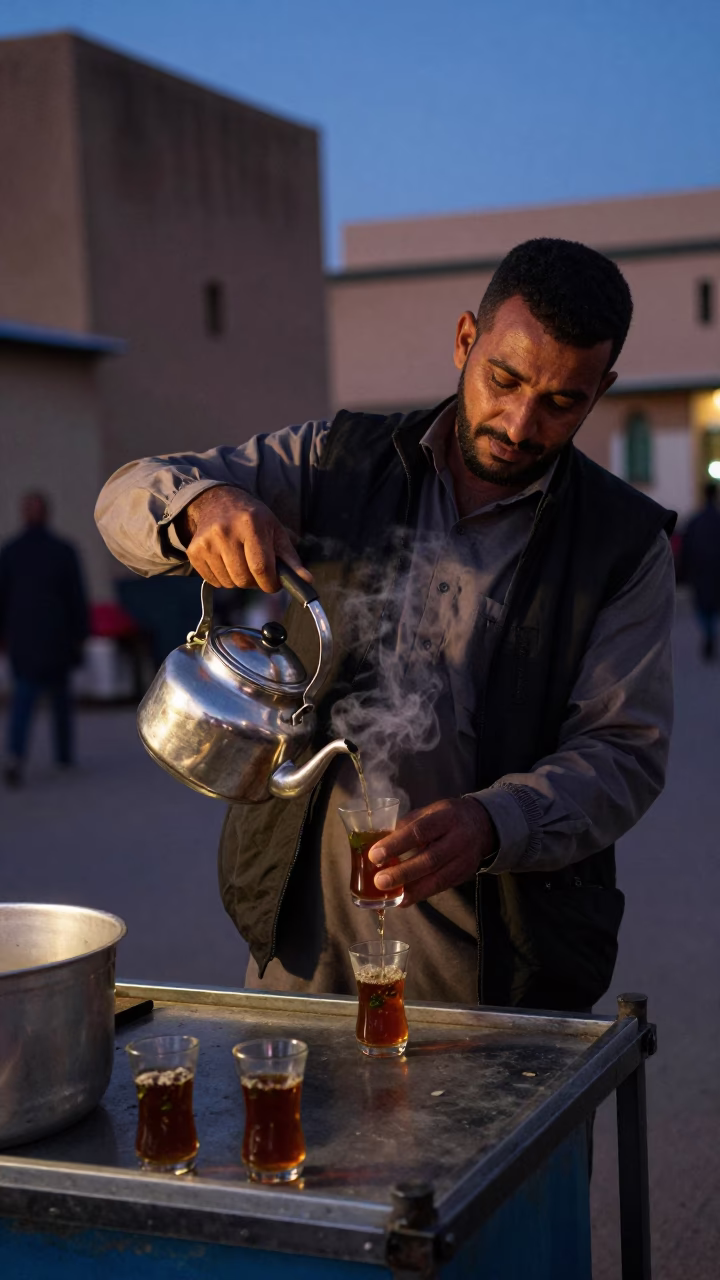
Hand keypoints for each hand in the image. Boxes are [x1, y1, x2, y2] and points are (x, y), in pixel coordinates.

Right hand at [176, 486, 311, 591]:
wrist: (218, 502)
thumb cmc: (253, 518)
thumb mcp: (275, 531)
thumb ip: (290, 559)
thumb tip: (307, 582)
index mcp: (251, 524)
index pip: (261, 568)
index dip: (270, 584)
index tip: (274, 584)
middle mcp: (226, 531)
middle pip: (244, 579)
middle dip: (256, 583)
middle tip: (259, 571)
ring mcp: (207, 541)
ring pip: (229, 583)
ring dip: (239, 581)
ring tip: (242, 563)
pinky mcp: (195, 551)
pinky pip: (214, 581)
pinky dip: (224, 579)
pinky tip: (227, 562)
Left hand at [368, 797, 496, 906]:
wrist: (481, 825)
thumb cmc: (445, 817)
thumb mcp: (428, 812)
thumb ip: (405, 826)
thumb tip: (378, 844)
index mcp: (445, 817)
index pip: (419, 831)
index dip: (396, 844)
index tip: (375, 855)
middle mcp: (458, 838)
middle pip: (430, 859)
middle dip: (402, 872)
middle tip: (379, 881)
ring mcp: (464, 859)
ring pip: (437, 879)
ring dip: (411, 889)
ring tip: (389, 895)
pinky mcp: (464, 875)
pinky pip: (441, 887)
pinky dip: (420, 894)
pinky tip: (403, 899)